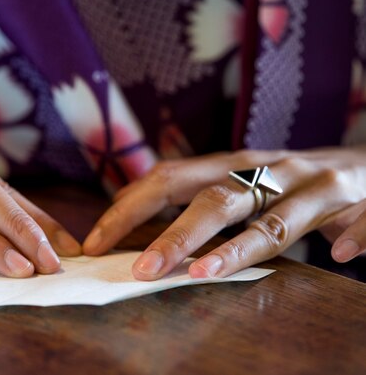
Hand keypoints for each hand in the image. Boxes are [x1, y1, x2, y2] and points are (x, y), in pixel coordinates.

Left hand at [82, 148, 365, 279]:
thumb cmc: (288, 180)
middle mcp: (267, 170)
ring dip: (239, 247)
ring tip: (204, 273)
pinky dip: (351, 236)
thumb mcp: (238, 181)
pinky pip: (355, 222)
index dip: (131, 207)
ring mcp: (312, 185)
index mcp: (231, 164)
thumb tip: (130, 218)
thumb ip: (194, 197)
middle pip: (214, 200)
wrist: (363, 163)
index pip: (169, 179)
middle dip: (175, 235)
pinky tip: (337, 256)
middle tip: (142, 270)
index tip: (97, 240)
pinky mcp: (355, 201)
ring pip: (274, 219)